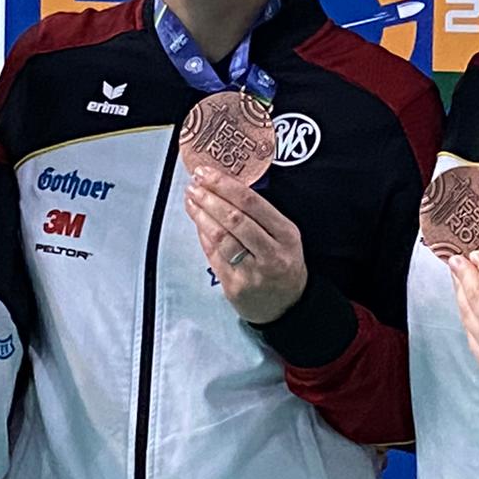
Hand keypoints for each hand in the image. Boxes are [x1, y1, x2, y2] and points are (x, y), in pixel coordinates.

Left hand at [183, 165, 307, 324]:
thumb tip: (223, 186)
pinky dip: (202, 235)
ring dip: (201, 214)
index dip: (225, 185)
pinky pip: (213, 255)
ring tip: (191, 200)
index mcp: (286, 235)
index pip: (252, 203)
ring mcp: (252, 273)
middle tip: (194, 184)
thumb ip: (260, 214)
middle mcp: (271, 254)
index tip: (207, 172)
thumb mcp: (284, 236)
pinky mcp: (235, 287)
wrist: (287, 306)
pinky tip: (196, 221)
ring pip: (221, 237)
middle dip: (210, 197)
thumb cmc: (282, 263)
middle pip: (234, 218)